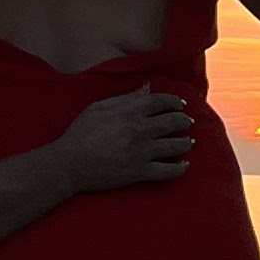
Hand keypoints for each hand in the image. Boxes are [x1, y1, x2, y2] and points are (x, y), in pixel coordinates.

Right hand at [57, 90, 193, 191]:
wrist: (69, 163)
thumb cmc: (80, 133)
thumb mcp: (100, 107)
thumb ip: (127, 98)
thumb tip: (146, 88)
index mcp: (131, 111)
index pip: (163, 101)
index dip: (175, 102)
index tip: (180, 105)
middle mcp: (141, 129)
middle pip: (174, 122)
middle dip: (184, 121)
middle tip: (187, 122)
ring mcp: (143, 152)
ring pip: (176, 146)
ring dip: (186, 143)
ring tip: (189, 142)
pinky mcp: (141, 172)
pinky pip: (168, 171)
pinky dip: (180, 168)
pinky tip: (184, 165)